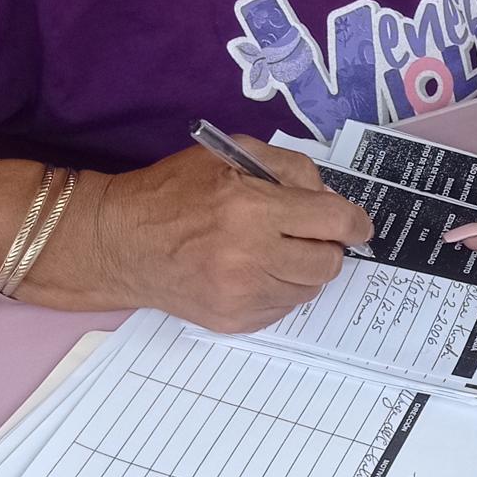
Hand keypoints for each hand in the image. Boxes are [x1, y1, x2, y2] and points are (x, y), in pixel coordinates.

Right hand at [85, 140, 371, 331]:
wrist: (119, 242)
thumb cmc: (173, 192)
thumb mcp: (229, 155)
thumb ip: (288, 168)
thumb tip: (328, 196)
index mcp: (251, 208)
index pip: (334, 221)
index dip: (355, 222)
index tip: (357, 225)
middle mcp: (250, 256)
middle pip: (329, 261)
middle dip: (326, 245)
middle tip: (305, 234)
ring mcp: (241, 295)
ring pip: (309, 288)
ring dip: (303, 268)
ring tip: (273, 251)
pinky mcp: (234, 321)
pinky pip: (284, 308)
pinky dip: (280, 289)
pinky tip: (254, 271)